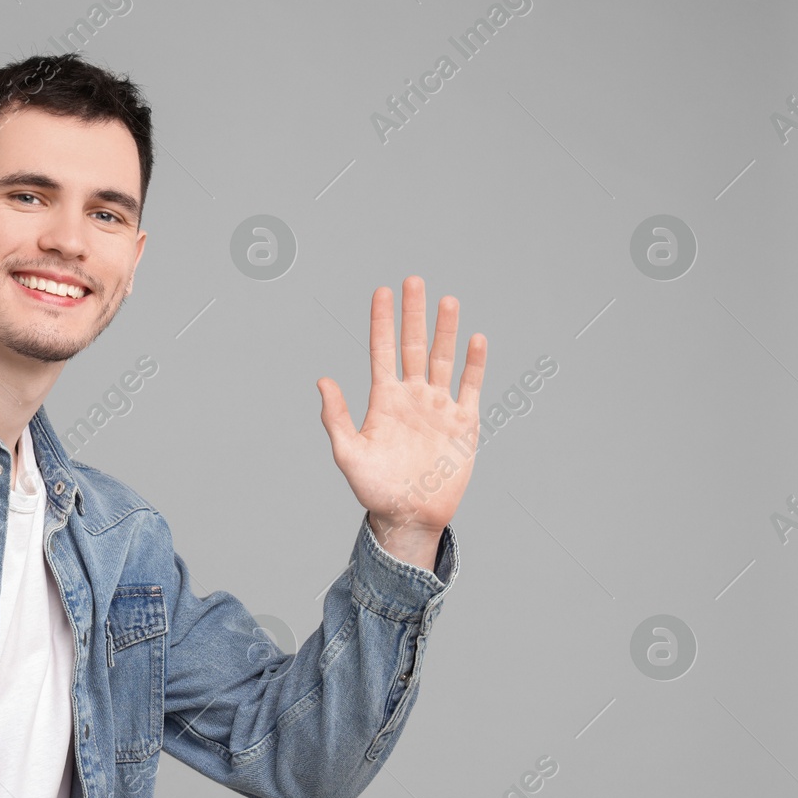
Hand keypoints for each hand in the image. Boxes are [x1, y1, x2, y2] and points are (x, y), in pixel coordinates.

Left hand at [316, 276, 485, 555]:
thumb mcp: (349, 454)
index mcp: (384, 400)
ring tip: (447, 300)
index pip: (383, 351)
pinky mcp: (463, 424)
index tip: (381, 291)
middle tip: (413, 281)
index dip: (382, 322)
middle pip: (413, 346)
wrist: (409, 516)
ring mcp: (439, 407)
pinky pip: (470, 387)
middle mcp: (412, 397)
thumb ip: (337, 418)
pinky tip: (475, 339)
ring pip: (442, 359)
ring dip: (445, 331)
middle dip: (413, 314)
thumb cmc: (375, 489)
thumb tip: (322, 381)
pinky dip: (474, 364)